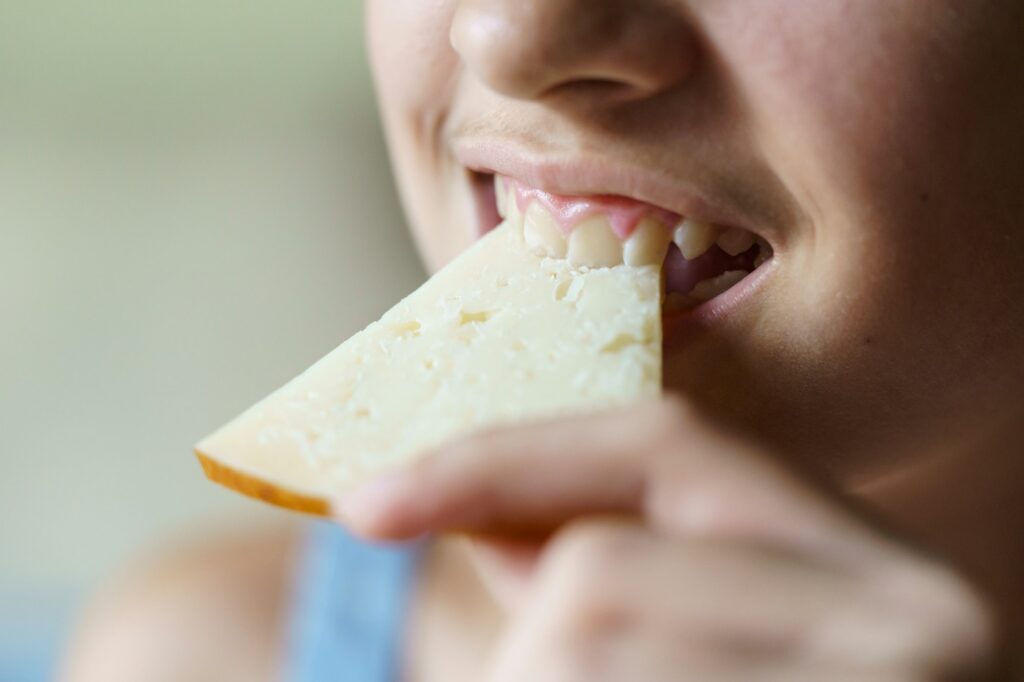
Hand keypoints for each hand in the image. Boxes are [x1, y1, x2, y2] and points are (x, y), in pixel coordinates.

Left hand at [334, 398, 998, 680]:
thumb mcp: (702, 638)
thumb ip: (604, 565)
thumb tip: (455, 506)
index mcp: (876, 563)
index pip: (665, 445)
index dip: (503, 459)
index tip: (366, 506)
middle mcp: (921, 620)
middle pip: (596, 573)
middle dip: (535, 652)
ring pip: (577, 650)